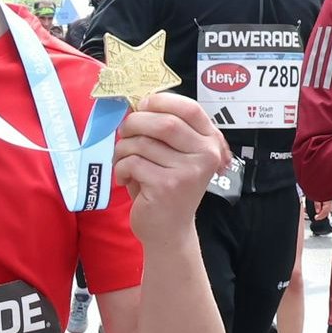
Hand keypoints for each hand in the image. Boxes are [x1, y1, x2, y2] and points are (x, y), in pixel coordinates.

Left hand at [111, 91, 226, 238]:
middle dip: (135, 123)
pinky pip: (133, 162)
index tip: (143, 105)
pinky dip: (120, 168)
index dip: (162, 101)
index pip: (190, 108)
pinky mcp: (166, 186)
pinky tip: (125, 179)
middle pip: (164, 122)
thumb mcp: (175, 155)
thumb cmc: (167, 187)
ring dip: (122, 149)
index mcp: (210, 143)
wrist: (169, 231)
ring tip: (122, 161)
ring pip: (142, 143)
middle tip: (124, 133)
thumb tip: (138, 103)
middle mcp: (205, 156)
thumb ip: (166, 130)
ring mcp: (187, 172)